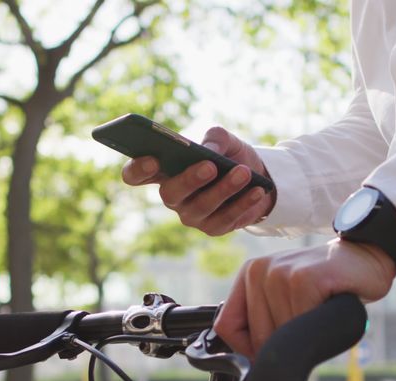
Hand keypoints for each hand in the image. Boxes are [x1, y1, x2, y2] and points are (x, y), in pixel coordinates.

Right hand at [121, 126, 276, 235]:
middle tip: (210, 166)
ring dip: (224, 189)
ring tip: (244, 172)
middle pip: (170, 193)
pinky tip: (257, 190)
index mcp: (164, 171)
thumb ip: (215, 138)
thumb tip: (209, 151)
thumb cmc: (230, 156)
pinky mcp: (213, 228)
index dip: (138, 169)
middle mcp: (173, 195)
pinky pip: (225, 219)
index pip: (136, 175)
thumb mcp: (225, 140)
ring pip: (202, 207)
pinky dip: (243, 203)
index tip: (152, 158)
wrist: (259, 179)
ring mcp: (191, 215)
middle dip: (190, 179)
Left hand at [214, 239, 395, 357]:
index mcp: (249, 274)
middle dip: (285, 344)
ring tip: (320, 311)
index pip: (227, 327)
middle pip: (257, 337)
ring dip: (307, 336)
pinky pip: (303, 327)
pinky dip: (320, 327)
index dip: (248, 348)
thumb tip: (246, 365)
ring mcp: (280, 273)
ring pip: (281, 335)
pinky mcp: (303, 279)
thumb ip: (262, 320)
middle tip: (309, 323)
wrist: (366, 257)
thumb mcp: (284, 299)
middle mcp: (258, 270)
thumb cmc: (327, 285)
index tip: (273, 347)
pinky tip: (329, 306)